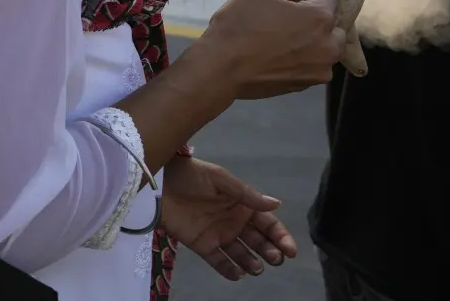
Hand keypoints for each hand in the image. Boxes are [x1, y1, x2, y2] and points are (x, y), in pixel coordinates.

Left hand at [161, 157, 295, 280]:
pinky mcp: (202, 245)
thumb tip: (276, 204)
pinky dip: (229, 269)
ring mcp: (219, 234)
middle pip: (258, 241)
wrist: (159, 184)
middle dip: (270, 251)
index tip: (290, 251)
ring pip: (242, 253)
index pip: (267, 223)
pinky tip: (238, 274)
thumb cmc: (190, 176)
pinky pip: (219, 261)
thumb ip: (246, 194)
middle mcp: (234, 221)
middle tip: (276, 259)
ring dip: (252, 262)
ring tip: (257, 267)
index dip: (280, 237)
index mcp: (241, 204)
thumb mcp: (220, 179)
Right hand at [195, 0, 343, 99]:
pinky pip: (314, 64)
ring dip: (313, 38)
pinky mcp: (307, 85)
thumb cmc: (240, 26)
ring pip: (326, 46)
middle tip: (286, 16)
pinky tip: (279, 55)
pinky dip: (303, 57)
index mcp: (321, 17)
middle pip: (333, 22)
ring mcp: (320, 68)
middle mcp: (329, 45)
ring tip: (283, 37)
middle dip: (316, 16)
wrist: (221, 69)